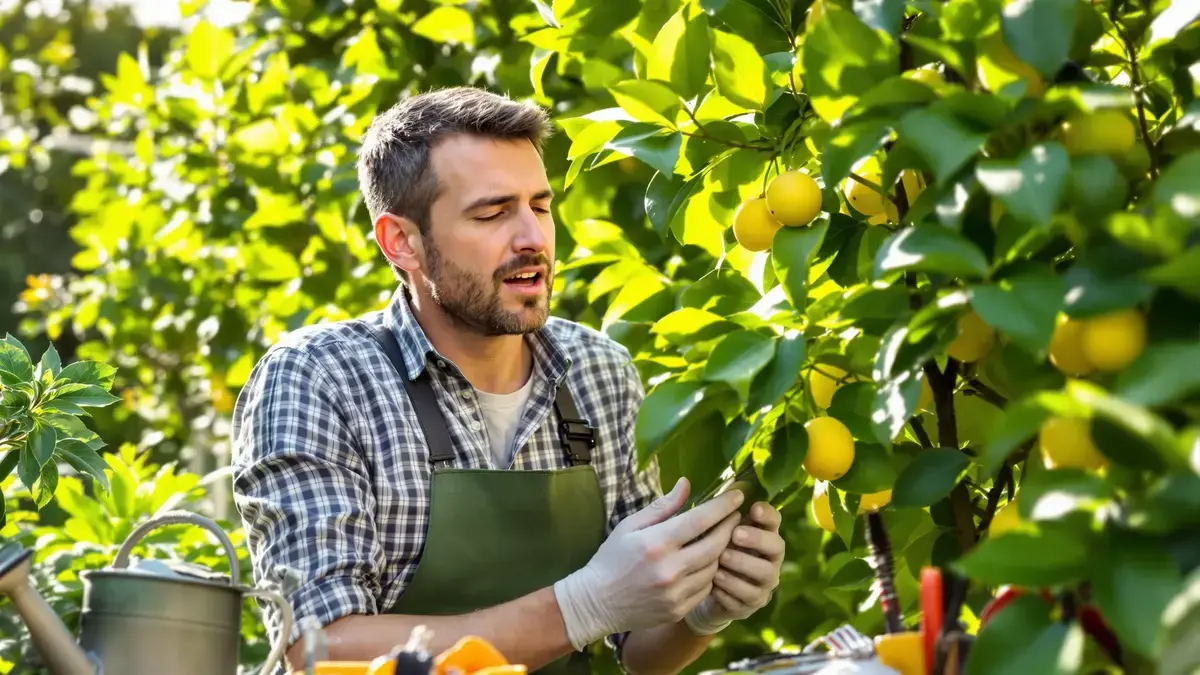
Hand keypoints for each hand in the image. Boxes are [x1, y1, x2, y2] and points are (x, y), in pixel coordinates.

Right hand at [553, 478, 742, 649]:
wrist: (596, 603)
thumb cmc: (611, 559)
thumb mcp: (629, 526)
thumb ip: (662, 506)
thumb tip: (686, 484)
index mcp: (656, 543)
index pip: (700, 520)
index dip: (723, 507)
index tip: (737, 496)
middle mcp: (670, 569)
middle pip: (715, 545)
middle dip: (730, 528)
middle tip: (736, 516)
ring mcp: (676, 593)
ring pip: (714, 568)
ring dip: (722, 551)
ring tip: (723, 538)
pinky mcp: (678, 610)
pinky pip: (706, 588)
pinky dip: (711, 573)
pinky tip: (708, 563)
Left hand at [684, 501, 783, 633]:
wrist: (698, 592)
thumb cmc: (701, 552)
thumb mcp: (697, 531)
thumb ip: (696, 511)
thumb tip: (683, 483)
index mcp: (759, 532)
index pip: (773, 520)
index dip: (767, 514)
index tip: (752, 508)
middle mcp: (767, 556)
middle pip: (776, 546)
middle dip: (757, 539)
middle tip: (735, 534)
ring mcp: (763, 582)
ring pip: (766, 574)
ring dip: (743, 565)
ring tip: (720, 560)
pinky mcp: (752, 604)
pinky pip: (748, 598)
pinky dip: (732, 590)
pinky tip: (715, 585)